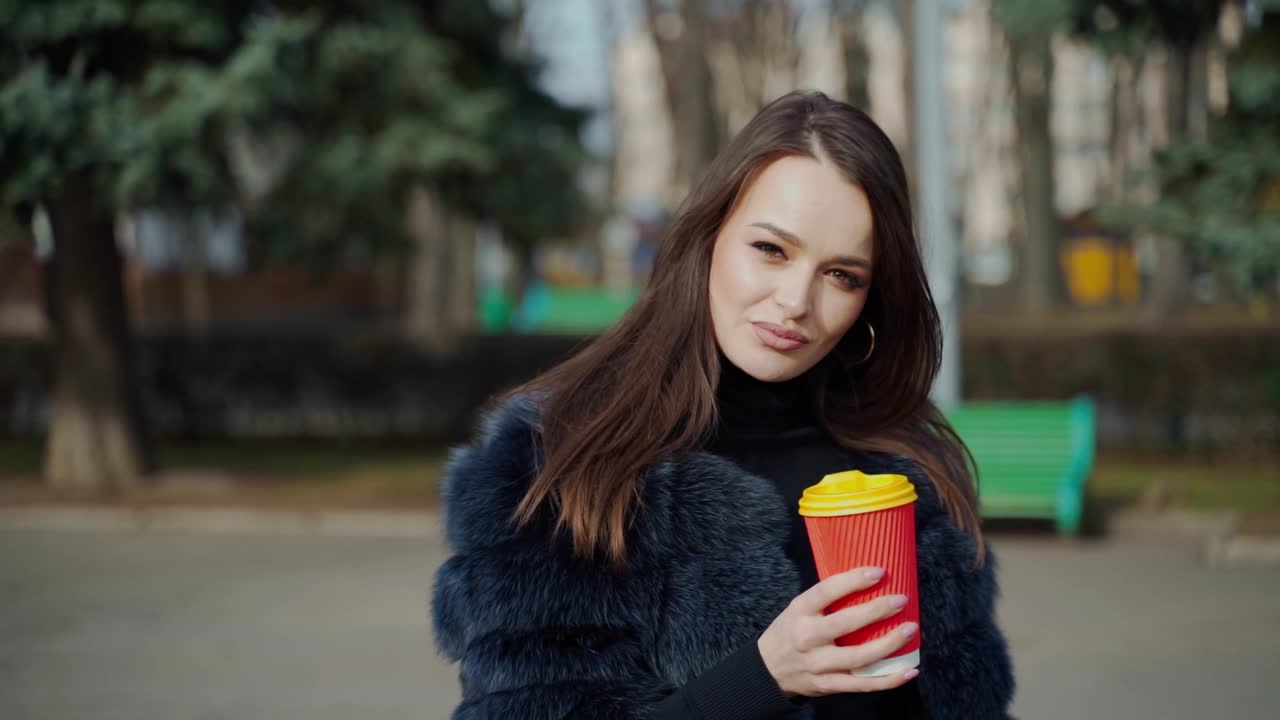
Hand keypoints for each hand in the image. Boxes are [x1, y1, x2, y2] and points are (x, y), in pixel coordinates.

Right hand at [757, 566, 918, 697]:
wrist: (768, 670)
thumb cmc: (790, 631)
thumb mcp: (798, 608)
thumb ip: (826, 600)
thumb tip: (868, 580)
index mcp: (800, 611)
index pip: (826, 591)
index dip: (853, 580)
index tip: (879, 572)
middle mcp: (807, 637)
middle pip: (846, 623)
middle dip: (877, 610)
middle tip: (901, 600)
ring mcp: (818, 664)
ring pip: (858, 657)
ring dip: (889, 644)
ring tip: (910, 629)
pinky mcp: (828, 685)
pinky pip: (862, 684)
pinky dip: (888, 680)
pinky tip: (909, 671)